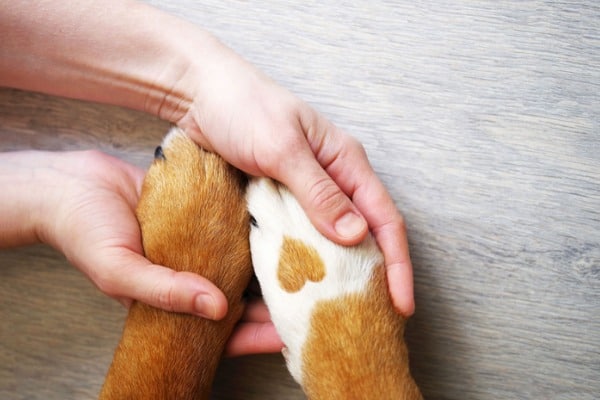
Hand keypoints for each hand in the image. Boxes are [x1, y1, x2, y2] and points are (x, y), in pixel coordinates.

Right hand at [0, 150, 281, 355]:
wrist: (72, 185)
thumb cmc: (85, 233)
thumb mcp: (119, 271)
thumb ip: (165, 291)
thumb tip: (216, 308)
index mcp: (172, 302)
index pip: (220, 331)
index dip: (254, 336)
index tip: (289, 334)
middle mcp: (190, 275)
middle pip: (240, 299)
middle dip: (273, 303)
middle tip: (312, 299)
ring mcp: (197, 246)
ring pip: (241, 264)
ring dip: (269, 266)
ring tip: (306, 265)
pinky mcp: (200, 215)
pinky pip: (232, 228)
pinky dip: (253, 231)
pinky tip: (280, 225)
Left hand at [176, 46, 414, 315]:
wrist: (199, 94)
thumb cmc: (244, 106)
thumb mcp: (282, 147)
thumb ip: (319, 192)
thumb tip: (358, 236)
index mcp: (346, 162)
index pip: (384, 218)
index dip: (397, 263)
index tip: (401, 305)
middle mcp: (332, 181)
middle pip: (365, 236)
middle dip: (374, 277)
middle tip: (374, 321)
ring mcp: (305, 195)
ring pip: (331, 243)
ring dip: (337, 277)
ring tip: (338, 315)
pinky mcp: (279, 204)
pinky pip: (298, 240)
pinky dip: (304, 265)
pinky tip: (299, 291)